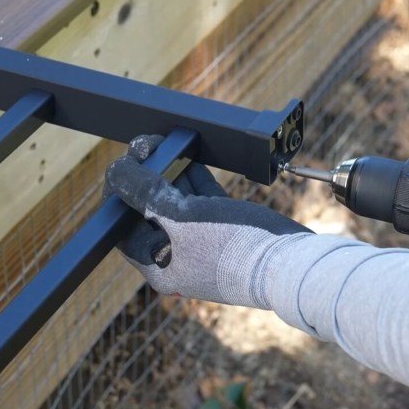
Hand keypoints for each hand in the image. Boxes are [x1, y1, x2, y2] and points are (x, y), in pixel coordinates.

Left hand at [105, 135, 311, 306]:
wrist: (290, 263)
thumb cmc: (234, 246)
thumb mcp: (181, 216)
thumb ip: (145, 192)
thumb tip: (117, 171)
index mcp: (158, 267)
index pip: (123, 227)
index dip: (118, 193)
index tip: (122, 165)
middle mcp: (177, 258)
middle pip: (149, 211)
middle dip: (145, 176)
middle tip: (144, 144)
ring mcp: (202, 243)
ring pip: (176, 202)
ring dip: (168, 172)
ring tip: (162, 142)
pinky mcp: (226, 229)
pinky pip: (202, 200)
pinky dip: (194, 178)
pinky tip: (188, 156)